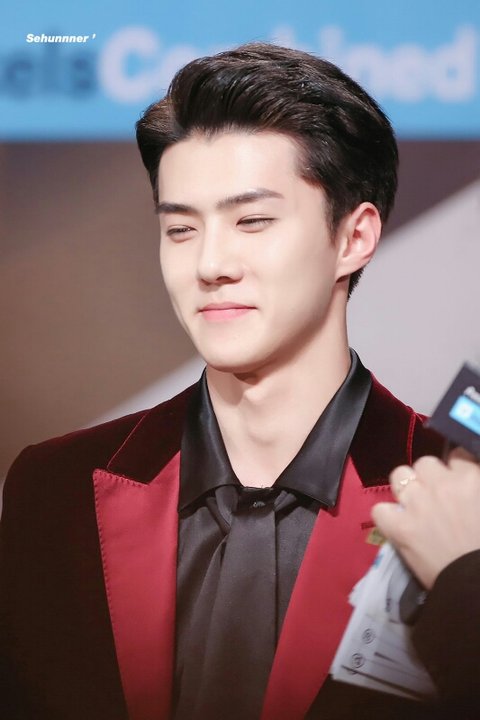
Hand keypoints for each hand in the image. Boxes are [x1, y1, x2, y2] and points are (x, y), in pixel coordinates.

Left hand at [372, 448, 479, 589]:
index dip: (456, 469)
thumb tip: (469, 484)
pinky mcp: (399, 527)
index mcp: (471, 479)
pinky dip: (387, 516)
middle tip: (437, 496)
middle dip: (430, 477)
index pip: (457, 455)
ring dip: (406, 488)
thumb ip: (477, 486)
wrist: (479, 586)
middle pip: (425, 463)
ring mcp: (417, 504)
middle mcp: (442, 485)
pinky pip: (379, 509)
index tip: (457, 481)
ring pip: (399, 475)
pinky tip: (398, 525)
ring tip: (414, 505)